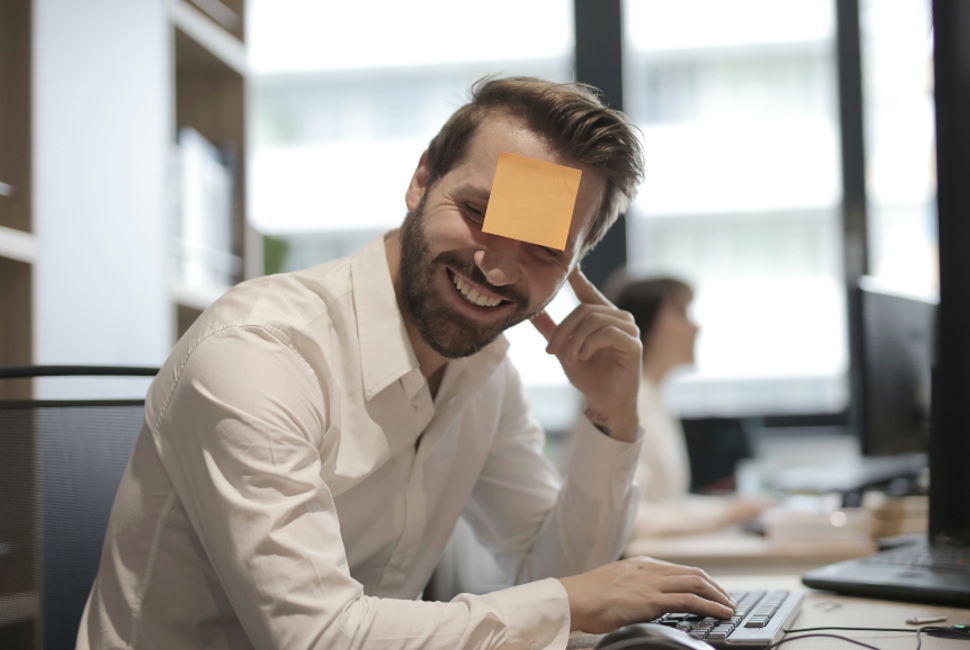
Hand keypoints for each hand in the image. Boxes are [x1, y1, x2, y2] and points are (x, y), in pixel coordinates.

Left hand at [531, 268, 641, 441]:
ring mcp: (629, 330)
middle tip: (551, 350)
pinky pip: (607, 332)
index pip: (589, 292)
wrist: (604, 403)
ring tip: (570, 359)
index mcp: (603, 317)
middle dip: (563, 329)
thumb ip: (550, 329)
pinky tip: (583, 357)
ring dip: (575, 341)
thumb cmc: (588, 376)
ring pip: (594, 319)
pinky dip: (589, 345)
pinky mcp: (634, 344)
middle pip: (584, 309)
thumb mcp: (564, 350)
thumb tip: (531, 311)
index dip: (578, 278)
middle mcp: (619, 318)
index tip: (567, 265)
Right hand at [557, 556, 735, 633]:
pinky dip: (711, 606)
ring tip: (730, 608)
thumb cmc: (586, 596)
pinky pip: (690, 600)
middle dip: (715, 587)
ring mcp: (652, 583)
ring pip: (696, 583)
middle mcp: (650, 569)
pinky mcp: (652, 599)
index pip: (679, 570)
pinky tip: (721, 613)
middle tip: (727, 600)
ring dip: (718, 596)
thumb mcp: (613, 584)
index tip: (711, 591)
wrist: (574, 598)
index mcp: (641, 564)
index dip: (699, 580)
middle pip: (693, 574)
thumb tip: (639, 599)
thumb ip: (631, 587)